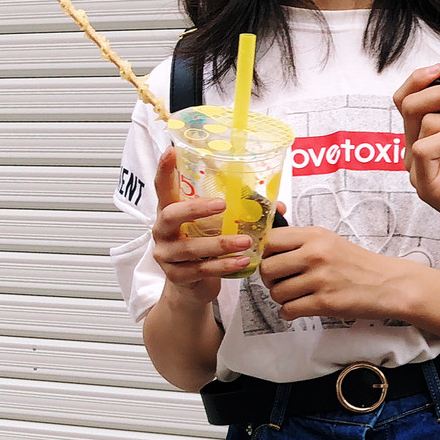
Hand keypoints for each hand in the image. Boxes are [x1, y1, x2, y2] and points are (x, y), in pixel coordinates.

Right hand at [151, 146, 250, 307]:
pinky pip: (201, 269)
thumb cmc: (203, 249)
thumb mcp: (214, 227)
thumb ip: (237, 213)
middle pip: (170, 215)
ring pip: (190, 247)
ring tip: (245, 242)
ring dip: (220, 244)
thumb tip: (277, 205)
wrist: (191, 288)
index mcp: (170, 212)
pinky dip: (224, 266)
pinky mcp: (177, 276)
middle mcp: (163, 231)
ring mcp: (167, 255)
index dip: (164, 170)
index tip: (171, 151)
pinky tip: (242, 262)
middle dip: (196, 209)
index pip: (163, 187)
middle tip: (222, 205)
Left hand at [260, 225, 412, 322]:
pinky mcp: (324, 302)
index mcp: (315, 236)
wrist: (389, 284)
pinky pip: (288, 310)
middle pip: (267, 268)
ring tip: (296, 296)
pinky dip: (289, 312)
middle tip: (282, 282)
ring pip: (276, 292)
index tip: (271, 261)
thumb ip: (301, 243)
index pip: (270, 240)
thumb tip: (266, 248)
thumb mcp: (330, 242)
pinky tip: (300, 308)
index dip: (264, 253)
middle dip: (270, 280)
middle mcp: (315, 254)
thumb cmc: (359, 265)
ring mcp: (319, 279)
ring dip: (281, 298)